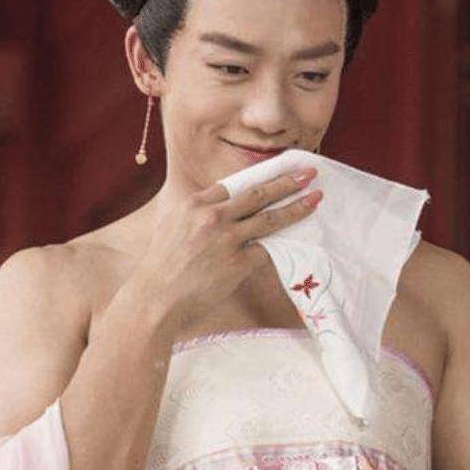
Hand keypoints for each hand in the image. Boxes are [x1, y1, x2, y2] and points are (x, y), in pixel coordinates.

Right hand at [127, 167, 322, 333]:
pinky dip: (283, 241)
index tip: (278, 169)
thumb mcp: (171, 227)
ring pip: (269, 218)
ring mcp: (226, 240)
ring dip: (296, 207)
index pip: (235, 184)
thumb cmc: (161, 267)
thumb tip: (220, 207)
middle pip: (258, 194)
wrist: (155, 300)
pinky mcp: (237, 264)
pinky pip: (266, 249)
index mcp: (194, 204)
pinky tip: (299, 234)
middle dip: (286, 182)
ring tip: (315, 198)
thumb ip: (196, 213)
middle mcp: (212, 216)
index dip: (261, 176)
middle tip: (309, 173)